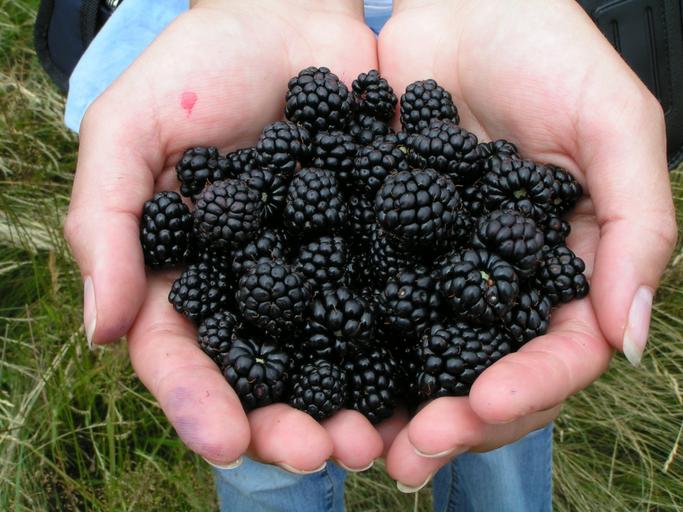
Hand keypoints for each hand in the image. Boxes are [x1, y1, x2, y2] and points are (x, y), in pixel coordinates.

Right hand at [65, 0, 386, 470]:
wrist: (286, 13)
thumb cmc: (199, 67)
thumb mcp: (131, 132)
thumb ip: (109, 225)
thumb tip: (103, 331)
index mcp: (191, 272)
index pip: (184, 353)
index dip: (199, 401)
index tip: (225, 442)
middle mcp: (259, 284)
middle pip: (267, 371)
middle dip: (287, 419)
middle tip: (318, 454)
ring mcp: (322, 267)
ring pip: (335, 352)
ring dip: (354, 402)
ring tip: (378, 441)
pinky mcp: (377, 238)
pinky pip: (394, 294)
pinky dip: (410, 337)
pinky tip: (432, 374)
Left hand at [377, 0, 676, 488]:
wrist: (465, 5)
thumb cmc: (551, 53)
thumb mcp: (614, 127)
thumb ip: (635, 228)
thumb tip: (630, 339)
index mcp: (560, 267)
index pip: (555, 350)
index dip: (525, 386)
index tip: (481, 404)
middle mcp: (494, 281)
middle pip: (481, 371)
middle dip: (452, 419)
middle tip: (409, 456)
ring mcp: (434, 267)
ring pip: (417, 355)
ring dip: (390, 405)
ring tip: (356, 443)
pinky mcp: (379, 241)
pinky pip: (360, 300)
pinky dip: (339, 343)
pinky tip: (311, 379)